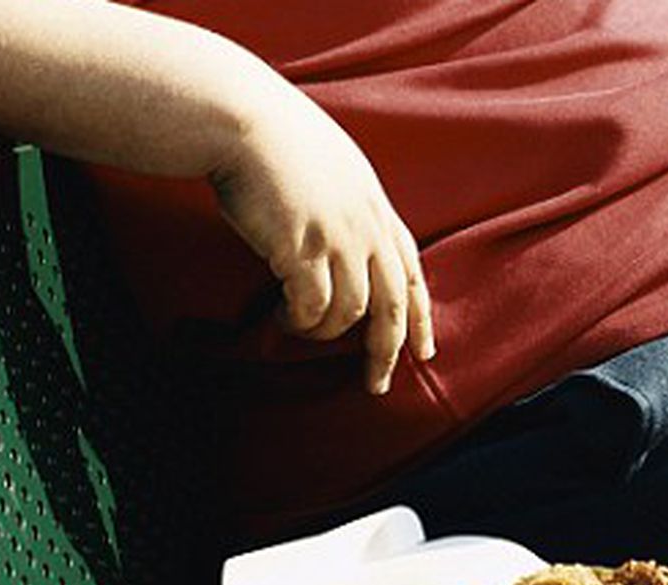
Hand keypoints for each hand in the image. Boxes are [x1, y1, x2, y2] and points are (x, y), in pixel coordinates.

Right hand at [209, 93, 434, 394]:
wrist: (243, 118)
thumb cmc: (278, 138)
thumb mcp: (336, 170)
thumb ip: (352, 208)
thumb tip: (349, 245)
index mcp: (378, 209)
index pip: (413, 273)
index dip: (421, 316)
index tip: (425, 351)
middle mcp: (367, 228)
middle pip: (393, 305)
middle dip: (387, 351)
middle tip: (377, 383)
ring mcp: (338, 239)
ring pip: (350, 313)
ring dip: (324, 333)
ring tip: (299, 329)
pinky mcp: (302, 249)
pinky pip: (312, 308)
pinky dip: (299, 322)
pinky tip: (282, 319)